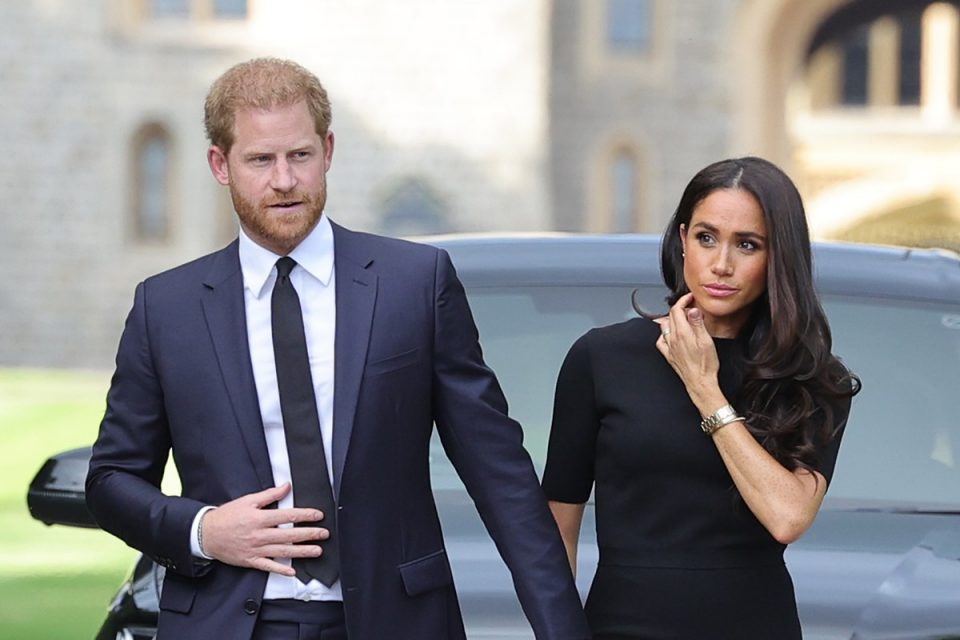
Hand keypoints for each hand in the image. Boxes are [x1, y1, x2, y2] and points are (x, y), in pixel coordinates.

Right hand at [200, 483, 328, 575]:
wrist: (206, 534)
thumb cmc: (227, 516)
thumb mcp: (248, 500)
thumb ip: (269, 495)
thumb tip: (286, 486)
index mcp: (260, 518)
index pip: (288, 515)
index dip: (305, 515)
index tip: (318, 515)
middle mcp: (260, 534)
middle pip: (289, 534)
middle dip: (309, 534)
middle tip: (324, 534)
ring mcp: (256, 549)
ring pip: (283, 551)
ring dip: (301, 551)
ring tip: (317, 551)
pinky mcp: (251, 560)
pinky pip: (268, 566)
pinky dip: (280, 569)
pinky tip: (292, 571)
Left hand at [655, 293, 720, 400]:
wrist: (700, 382)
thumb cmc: (705, 365)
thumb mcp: (706, 340)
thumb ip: (698, 324)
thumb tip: (692, 310)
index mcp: (682, 333)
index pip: (676, 310)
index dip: (683, 300)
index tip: (690, 298)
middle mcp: (672, 339)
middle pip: (670, 316)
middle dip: (679, 308)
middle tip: (690, 307)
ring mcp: (669, 347)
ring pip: (664, 327)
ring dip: (672, 319)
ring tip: (682, 319)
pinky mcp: (669, 355)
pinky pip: (661, 340)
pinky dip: (665, 334)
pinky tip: (671, 335)